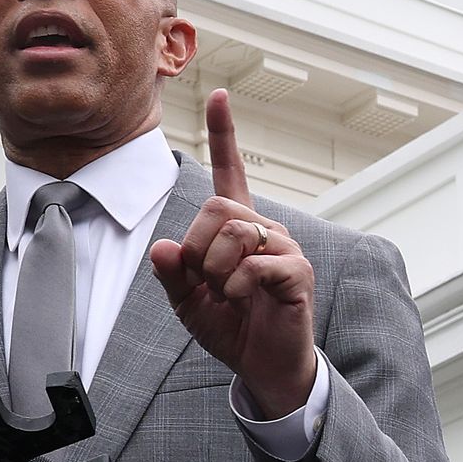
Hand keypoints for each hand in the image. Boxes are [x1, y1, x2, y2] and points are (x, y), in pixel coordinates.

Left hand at [150, 89, 315, 418]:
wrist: (264, 366)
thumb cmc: (231, 329)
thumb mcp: (188, 303)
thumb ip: (173, 274)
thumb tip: (165, 248)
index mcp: (237, 228)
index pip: (230, 171)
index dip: (224, 134)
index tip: (220, 94)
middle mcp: (264, 228)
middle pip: (218, 208)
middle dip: (198, 249)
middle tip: (206, 282)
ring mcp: (284, 247)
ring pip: (235, 232)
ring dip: (217, 270)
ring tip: (227, 295)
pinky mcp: (297, 272)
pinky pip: (256, 264)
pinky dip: (237, 287)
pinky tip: (243, 301)